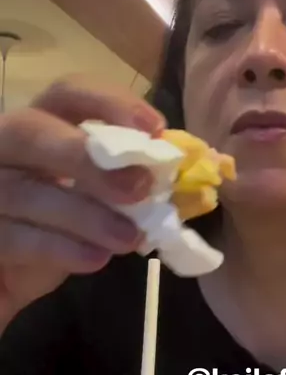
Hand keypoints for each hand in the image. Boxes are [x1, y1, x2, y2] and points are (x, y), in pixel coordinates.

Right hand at [0, 75, 164, 329]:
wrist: (6, 281)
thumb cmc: (56, 230)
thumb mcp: (95, 201)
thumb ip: (125, 182)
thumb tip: (178, 177)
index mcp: (38, 126)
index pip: (66, 93)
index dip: (110, 103)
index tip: (155, 128)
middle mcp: (2, 147)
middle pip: (31, 131)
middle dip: (87, 156)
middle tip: (139, 188)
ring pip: (25, 190)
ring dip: (85, 214)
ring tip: (128, 237)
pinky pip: (14, 236)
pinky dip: (60, 247)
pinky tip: (95, 259)